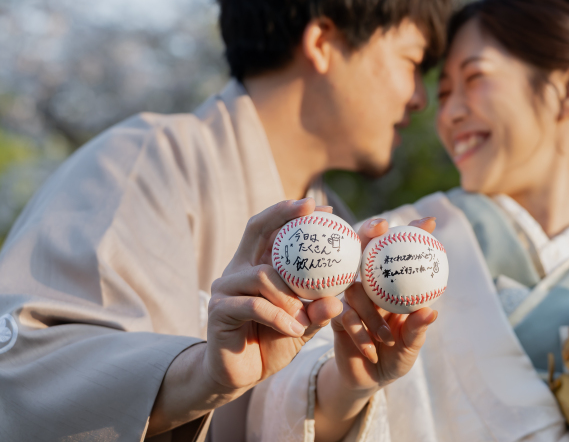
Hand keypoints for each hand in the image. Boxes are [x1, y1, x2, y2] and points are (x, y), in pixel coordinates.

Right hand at [203, 198, 342, 390]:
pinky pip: (254, 306)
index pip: (270, 227)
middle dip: (284, 216)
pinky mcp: (218, 310)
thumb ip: (319, 309)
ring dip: (290, 295)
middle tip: (311, 214)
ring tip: (306, 314)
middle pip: (257, 229)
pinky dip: (279, 316)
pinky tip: (295, 329)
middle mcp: (238, 269)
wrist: (242, 375)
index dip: (289, 211)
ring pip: (262, 276)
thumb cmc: (274, 340)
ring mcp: (225, 288)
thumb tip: (338, 300)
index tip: (317, 205)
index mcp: (257, 264)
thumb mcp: (304, 322)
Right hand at [314, 217, 438, 441]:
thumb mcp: (410, 346)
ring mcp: (351, 299)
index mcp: (393, 287)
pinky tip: (373, 350)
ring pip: (356, 290)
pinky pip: (346, 318)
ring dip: (374, 314)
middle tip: (382, 226)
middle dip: (370, 233)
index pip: (402, 254)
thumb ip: (416, 329)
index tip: (428, 221)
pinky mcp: (335, 317)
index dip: (414, 233)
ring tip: (388, 337)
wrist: (367, 379)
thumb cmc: (395, 357)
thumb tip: (430, 311)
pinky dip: (362, 335)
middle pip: (367, 252)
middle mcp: (371, 287)